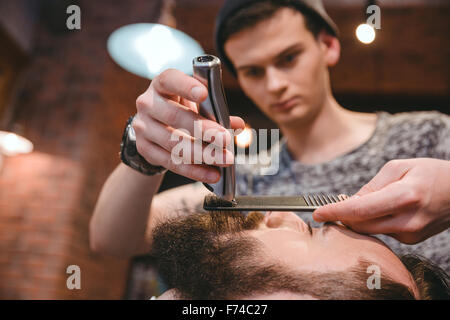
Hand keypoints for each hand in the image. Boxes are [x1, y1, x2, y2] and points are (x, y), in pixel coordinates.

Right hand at [132, 69, 244, 182]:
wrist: (154, 127)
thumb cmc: (181, 109)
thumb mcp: (195, 104)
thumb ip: (216, 111)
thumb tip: (238, 125)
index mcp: (161, 85)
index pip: (170, 80)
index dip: (186, 86)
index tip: (204, 94)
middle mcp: (147, 103)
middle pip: (175, 116)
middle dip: (203, 129)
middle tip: (226, 140)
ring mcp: (143, 127)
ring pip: (173, 143)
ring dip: (202, 154)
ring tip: (224, 160)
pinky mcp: (144, 148)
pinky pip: (170, 162)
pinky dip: (193, 170)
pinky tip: (211, 174)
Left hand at [313, 158, 449, 243]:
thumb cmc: (431, 174)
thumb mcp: (399, 168)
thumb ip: (372, 186)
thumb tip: (350, 202)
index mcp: (405, 196)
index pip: (360, 210)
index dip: (334, 212)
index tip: (317, 213)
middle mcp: (407, 220)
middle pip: (360, 225)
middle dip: (341, 217)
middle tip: (329, 208)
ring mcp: (410, 234)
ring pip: (369, 230)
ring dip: (357, 219)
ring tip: (360, 204)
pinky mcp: (411, 240)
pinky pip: (381, 231)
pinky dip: (372, 222)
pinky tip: (379, 210)